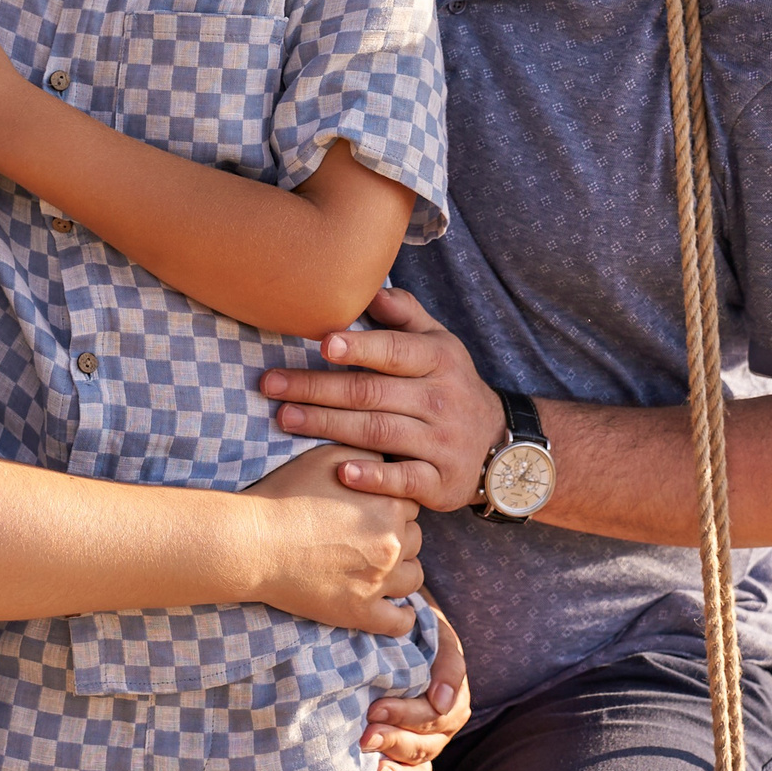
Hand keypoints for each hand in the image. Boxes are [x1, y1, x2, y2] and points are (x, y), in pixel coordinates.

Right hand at [242, 445, 423, 637]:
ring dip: (402, 571)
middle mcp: (392, 543)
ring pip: (414, 577)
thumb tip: (389, 460)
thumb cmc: (287, 494)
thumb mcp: (329, 456)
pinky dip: (404, 616)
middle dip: (399, 536)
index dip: (393, 505)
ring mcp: (379, 582)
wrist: (254, 541)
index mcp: (390, 504)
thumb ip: (368, 455)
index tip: (374, 509)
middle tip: (372, 537)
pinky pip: (400, 622)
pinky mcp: (360, 612)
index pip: (412, 505)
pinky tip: (398, 609)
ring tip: (383, 569)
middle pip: (416, 539)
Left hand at [261, 288, 506, 512]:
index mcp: (438, 359)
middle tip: (271, 385)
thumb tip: (369, 288)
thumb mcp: (440, 342)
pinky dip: (375, 478)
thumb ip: (406, 314)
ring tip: (285, 418)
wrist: (500, 445)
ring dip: (328, 425)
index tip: (323, 345)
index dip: (360, 347)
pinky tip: (341, 472)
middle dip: (317, 388)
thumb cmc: (451, 385)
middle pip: (372, 393)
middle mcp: (440, 399)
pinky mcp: (440, 482)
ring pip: (378, 432)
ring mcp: (441, 443)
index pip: (394, 351)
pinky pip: (405, 479)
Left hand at [364, 602, 470, 770]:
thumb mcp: (438, 637)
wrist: (397, 632)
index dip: (405, 715)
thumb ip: (447, 663)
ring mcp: (427, 743)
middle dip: (394, 740)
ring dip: (393, 762)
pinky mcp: (409, 756)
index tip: (375, 709)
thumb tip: (442, 702)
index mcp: (453, 698)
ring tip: (368, 758)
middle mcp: (443, 726)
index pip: (434, 716)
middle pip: (424, 744)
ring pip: (418, 763)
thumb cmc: (418, 634)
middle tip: (365, 734)